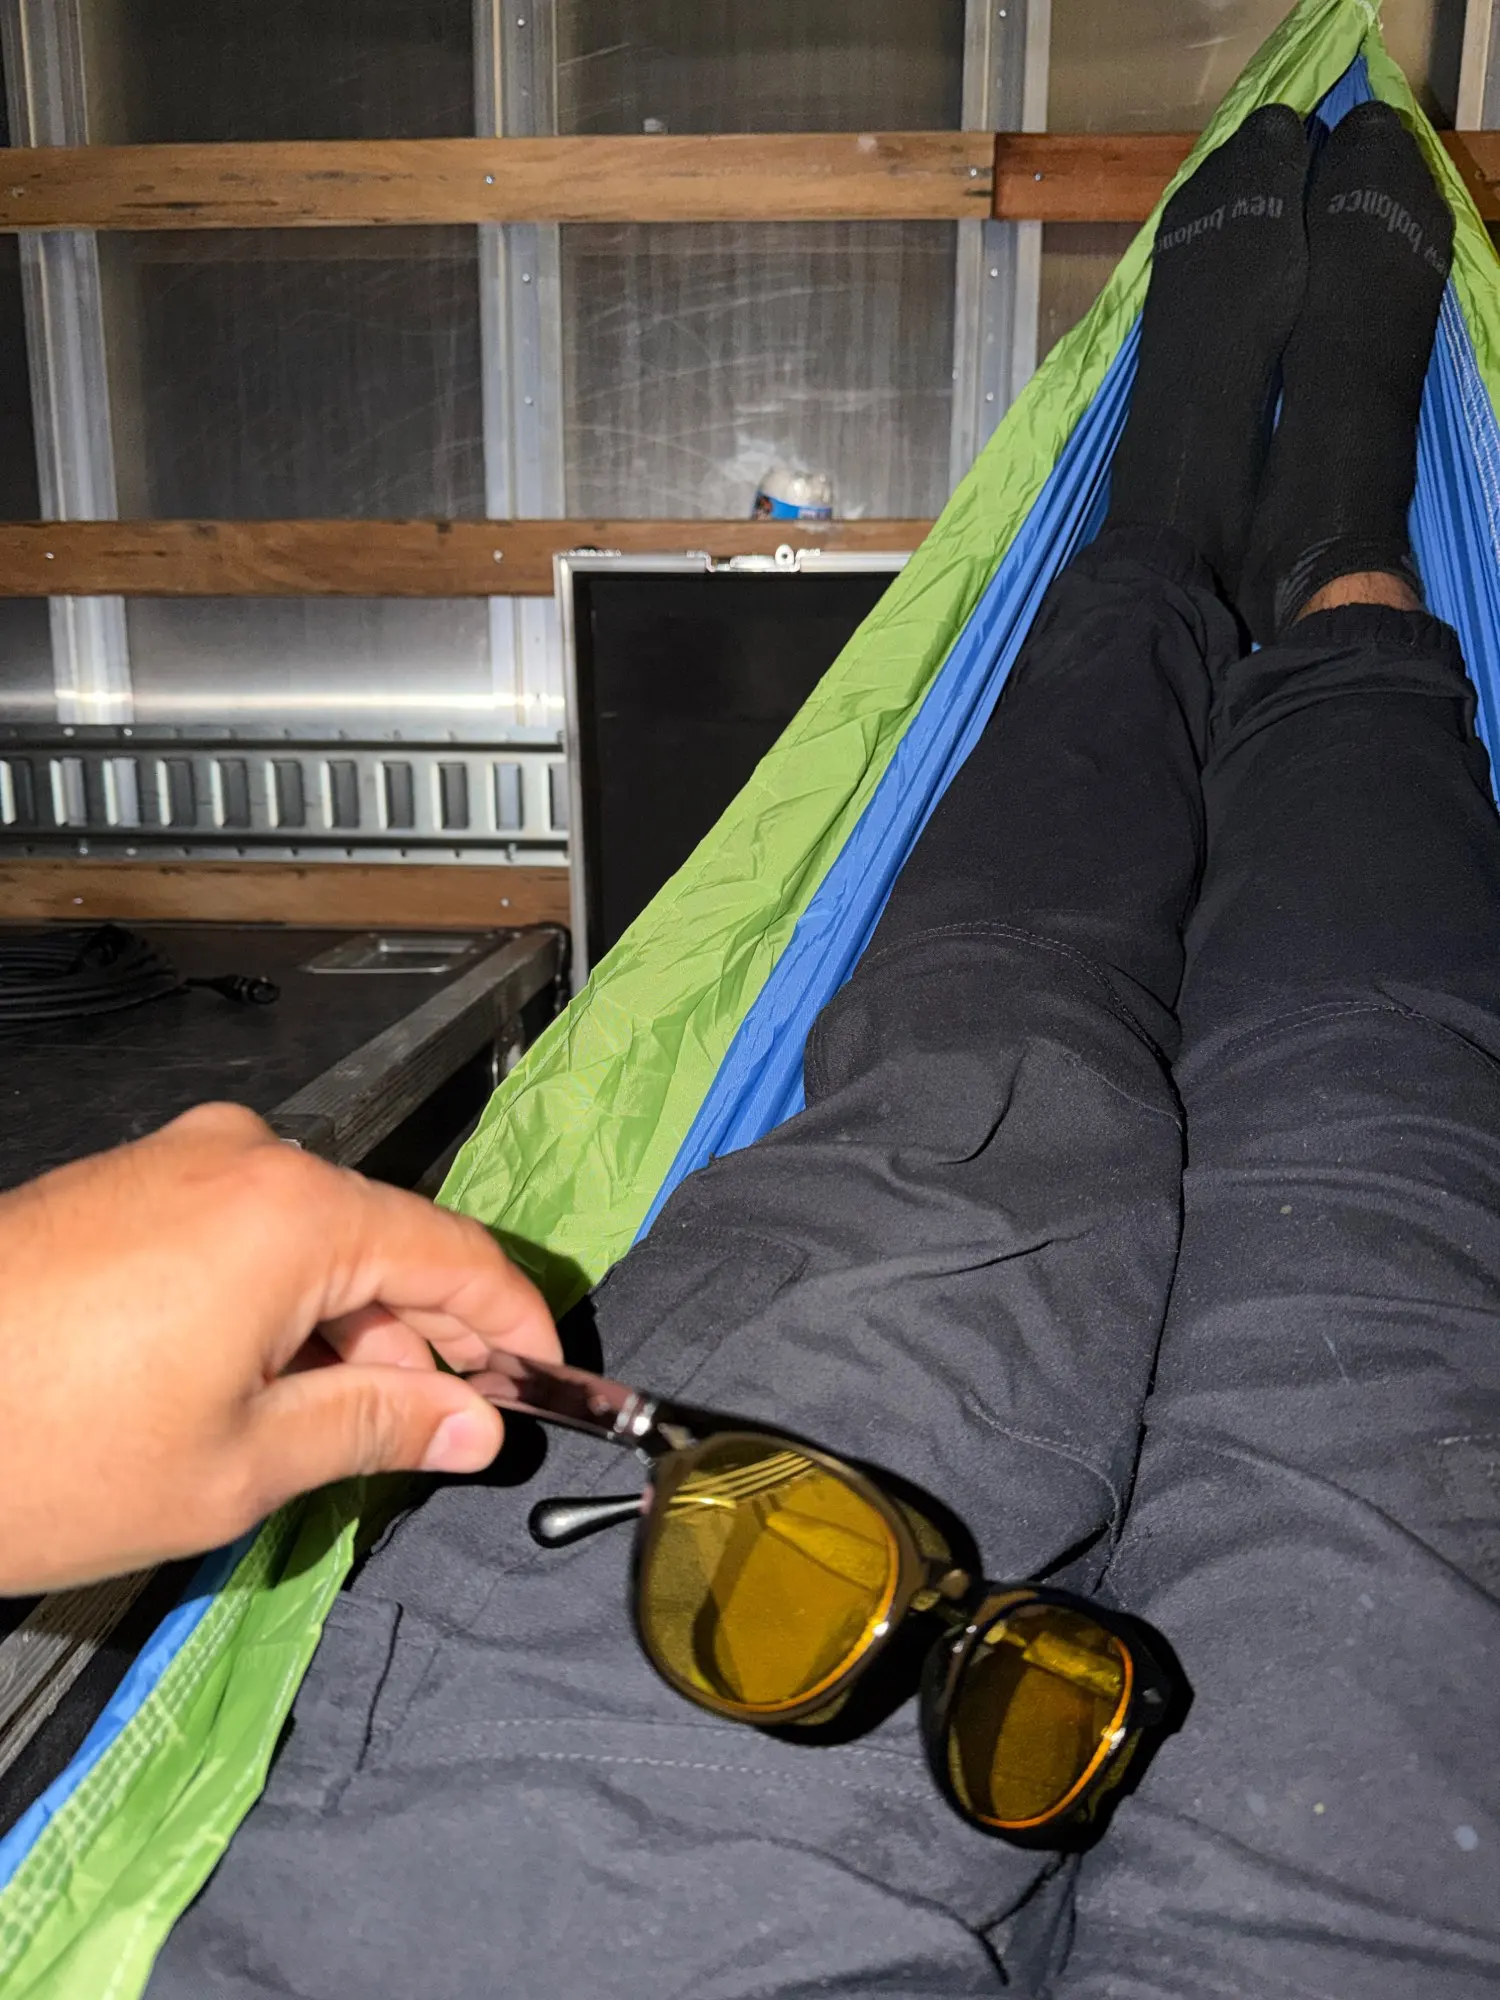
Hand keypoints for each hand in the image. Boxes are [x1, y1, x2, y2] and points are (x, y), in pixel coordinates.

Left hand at [0, 1102, 558, 1593]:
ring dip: (347, 1327)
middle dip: (427, 1337)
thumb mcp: (241, 1463)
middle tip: (450, 1429)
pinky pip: (243, 1230)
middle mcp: (242, 1158)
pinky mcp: (124, 1184)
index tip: (547, 1381)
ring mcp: (175, 1161)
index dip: (515, 1327)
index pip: (456, 1255)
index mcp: (292, 1213)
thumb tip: (471, 1424)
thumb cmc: (42, 1446)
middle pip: (385, 1241)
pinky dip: (279, 1303)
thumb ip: (380, 1426)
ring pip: (312, 1239)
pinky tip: (264, 1382)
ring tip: (342, 1426)